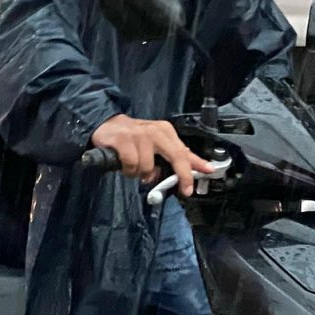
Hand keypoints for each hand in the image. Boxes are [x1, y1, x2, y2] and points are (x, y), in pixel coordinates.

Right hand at [90, 114, 215, 193]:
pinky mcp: (123, 140)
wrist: (107, 125)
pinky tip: (125, 165)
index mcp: (165, 132)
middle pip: (176, 156)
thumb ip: (174, 154)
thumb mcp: (157, 143)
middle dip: (183, 175)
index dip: (196, 165)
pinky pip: (131, 165)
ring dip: (140, 173)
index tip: (207, 174)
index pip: (184, 151)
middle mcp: (155, 131)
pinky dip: (128, 170)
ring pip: (148, 167)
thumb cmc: (133, 137)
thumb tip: (195, 166)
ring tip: (135, 168)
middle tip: (184, 189)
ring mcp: (139, 135)